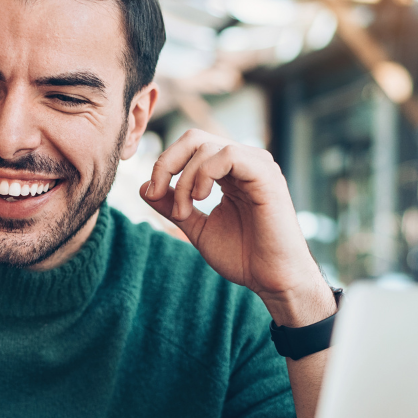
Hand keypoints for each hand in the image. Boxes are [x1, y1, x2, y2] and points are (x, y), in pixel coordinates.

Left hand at [140, 129, 334, 326]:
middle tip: (158, 192)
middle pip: (194, 137)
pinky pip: (229, 154)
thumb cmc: (242, 256)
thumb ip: (173, 206)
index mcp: (229, 172)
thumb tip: (145, 187)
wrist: (272, 279)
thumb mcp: (197, 227)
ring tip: (185, 210)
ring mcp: (257, 165)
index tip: (153, 193)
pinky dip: (205, 173)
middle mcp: (244, 162)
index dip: (164, 164)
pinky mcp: (266, 175)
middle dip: (167, 162)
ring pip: (207, 145)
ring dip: (185, 178)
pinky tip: (202, 198)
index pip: (190, 146)